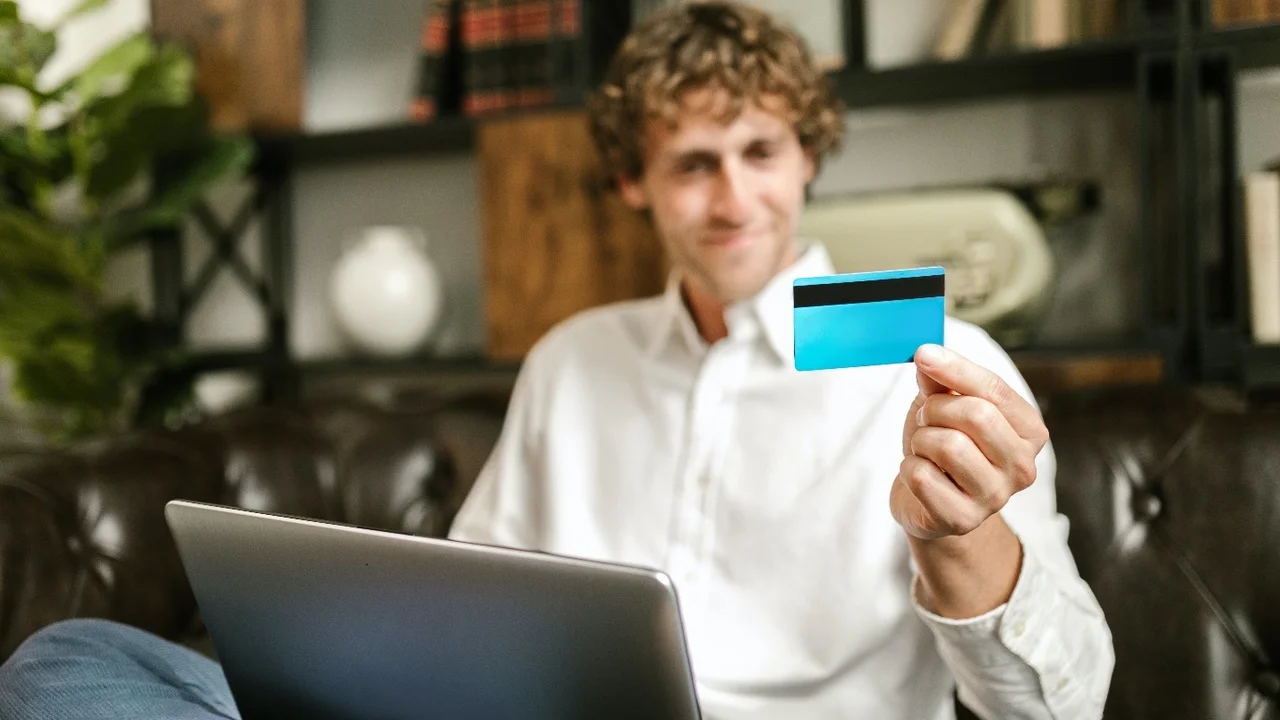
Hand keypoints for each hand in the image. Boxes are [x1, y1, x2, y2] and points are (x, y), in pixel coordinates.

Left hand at [891, 344, 1049, 540]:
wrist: (928, 502)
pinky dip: (909, 468)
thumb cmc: (943, 448)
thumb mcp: (945, 407)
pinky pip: (922, 477)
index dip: (956, 368)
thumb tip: (928, 356)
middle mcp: (1023, 466)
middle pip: (976, 415)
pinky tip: (920, 475)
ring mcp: (996, 497)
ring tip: (925, 448)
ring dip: (921, 440)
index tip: (923, 353)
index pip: (995, 390)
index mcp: (1030, 432)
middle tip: (926, 418)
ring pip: (947, 445)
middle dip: (936, 409)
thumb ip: (941, 381)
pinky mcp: (963, 520)